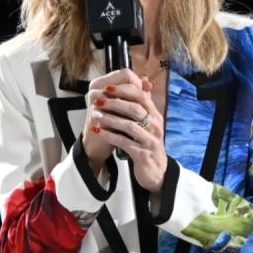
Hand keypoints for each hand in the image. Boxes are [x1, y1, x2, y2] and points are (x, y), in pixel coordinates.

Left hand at [90, 69, 167, 192]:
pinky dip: (110, 135)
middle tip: (98, 101)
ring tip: (96, 115)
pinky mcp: (142, 154)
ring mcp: (150, 141)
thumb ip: (143, 106)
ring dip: (110, 119)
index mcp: (156, 116)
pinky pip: (124, 142)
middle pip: (135, 109)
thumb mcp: (148, 124)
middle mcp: (155, 127)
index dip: (124, 90)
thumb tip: (142, 81)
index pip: (142, 96)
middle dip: (114, 103)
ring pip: (128, 125)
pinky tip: (99, 131)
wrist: (156, 171)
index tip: (107, 88)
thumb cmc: (148, 144)